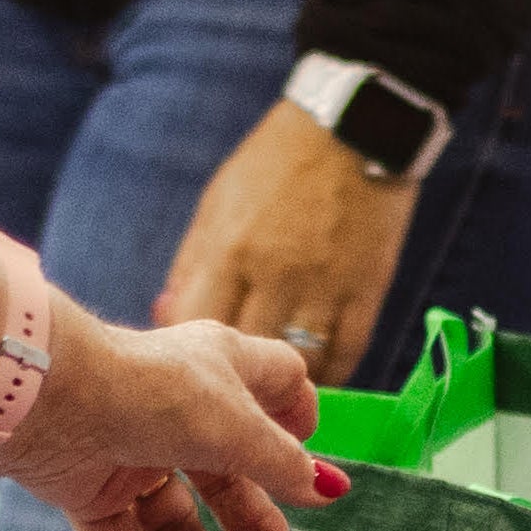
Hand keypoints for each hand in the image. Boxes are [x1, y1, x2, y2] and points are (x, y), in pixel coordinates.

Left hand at [0, 298, 339, 530]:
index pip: (272, 381)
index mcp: (216, 373)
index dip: (296, 415)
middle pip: (228, 480)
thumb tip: (328, 490)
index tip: (308, 454)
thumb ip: (284, 464)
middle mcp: (173, 412)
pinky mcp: (86, 492)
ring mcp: (127, 453)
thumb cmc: (151, 393)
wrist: (43, 396)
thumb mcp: (237, 429)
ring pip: (176, 526)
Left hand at [157, 100, 417, 386]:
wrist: (350, 130)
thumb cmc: (273, 168)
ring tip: (282, 394)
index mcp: (229, 250)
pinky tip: (319, 376)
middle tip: (241, 400)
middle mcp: (274, 274)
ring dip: (290, 387)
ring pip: (301, 366)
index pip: (198, 327)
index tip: (198, 372)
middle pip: (250, 357)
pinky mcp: (365, 293)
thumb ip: (193, 263)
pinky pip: (346, 356)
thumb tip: (165, 315)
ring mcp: (323, 286)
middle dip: (243, 383)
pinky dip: (332, 374)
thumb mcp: (218, 204)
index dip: (194, 357)